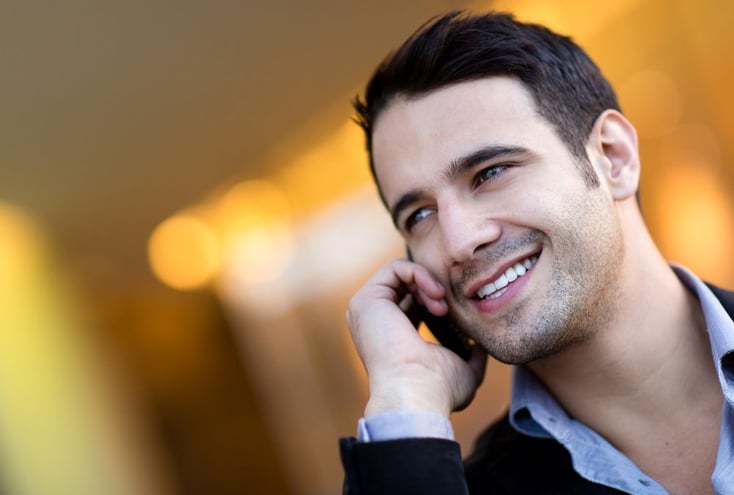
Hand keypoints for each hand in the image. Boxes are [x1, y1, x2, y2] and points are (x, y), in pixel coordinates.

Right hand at [346, 259, 486, 417]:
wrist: (418, 392)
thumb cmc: (438, 389)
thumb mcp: (464, 372)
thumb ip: (472, 357)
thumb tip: (481, 346)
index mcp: (393, 337)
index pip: (413, 304)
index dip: (436, 300)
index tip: (452, 314)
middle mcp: (376, 322)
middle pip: (407, 286)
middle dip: (433, 289)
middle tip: (448, 308)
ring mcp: (368, 310)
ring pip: (402, 274)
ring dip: (428, 282)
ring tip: (442, 303)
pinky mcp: (367, 298)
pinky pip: (395, 268)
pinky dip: (420, 274)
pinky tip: (436, 294)